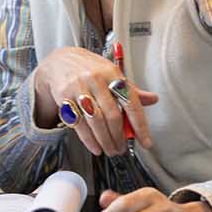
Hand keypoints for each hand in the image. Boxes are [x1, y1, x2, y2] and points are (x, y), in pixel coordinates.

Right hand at [36, 47, 157, 157]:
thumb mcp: (111, 73)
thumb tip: (152, 99)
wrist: (59, 61)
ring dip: (105, 141)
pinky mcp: (65, 98)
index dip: (140, 125)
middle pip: (112, 115)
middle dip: (119, 137)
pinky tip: (96, 147)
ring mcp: (79, 88)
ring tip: (111, 150)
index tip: (145, 141)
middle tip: (122, 149)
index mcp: (112, 73)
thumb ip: (130, 89)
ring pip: (95, 121)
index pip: (130, 102)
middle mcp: (96, 80)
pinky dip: (89, 140)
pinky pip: (79, 124)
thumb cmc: (90, 69)